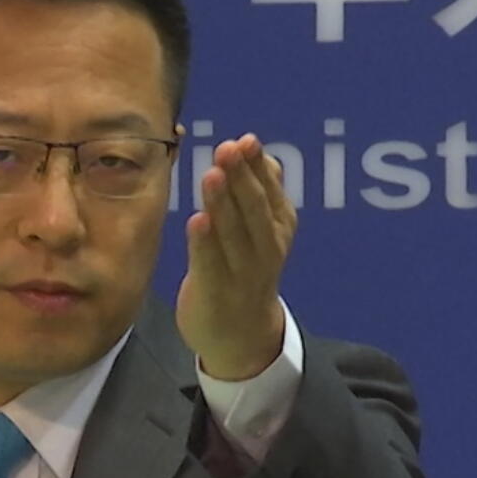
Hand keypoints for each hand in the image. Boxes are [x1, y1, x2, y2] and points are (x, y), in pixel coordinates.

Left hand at [176, 133, 297, 379]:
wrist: (242, 337)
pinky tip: (196, 219)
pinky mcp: (216, 293)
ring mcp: (243, 273)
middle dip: (242, 177)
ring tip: (211, 174)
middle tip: (227, 149)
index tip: (245, 140)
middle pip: (255, 208)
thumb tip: (262, 155)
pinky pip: (210, 264)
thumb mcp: (263, 232)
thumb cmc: (246, 269)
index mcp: (279, 228)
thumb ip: (262, 194)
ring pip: (233, 233)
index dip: (257, 165)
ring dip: (222, 203)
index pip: (270, 191)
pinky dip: (204, 243)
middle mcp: (267, 249)